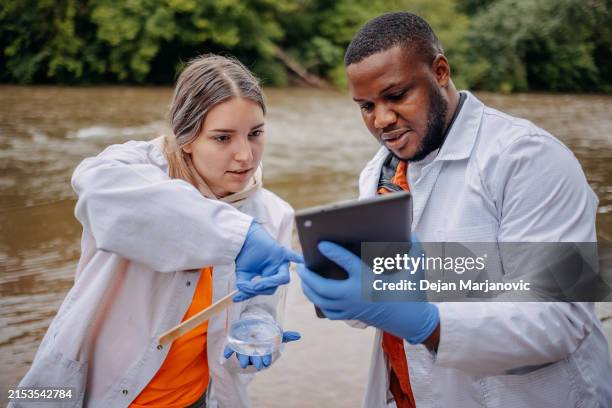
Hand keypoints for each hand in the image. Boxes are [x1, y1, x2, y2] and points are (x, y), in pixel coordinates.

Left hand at [223, 331, 300, 370]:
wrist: (251, 328)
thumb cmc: (265, 335)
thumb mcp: (275, 334)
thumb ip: (286, 336)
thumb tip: (299, 335)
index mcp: (262, 352)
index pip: (265, 357)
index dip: (266, 360)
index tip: (267, 362)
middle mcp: (252, 352)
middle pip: (254, 358)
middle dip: (256, 361)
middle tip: (258, 364)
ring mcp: (242, 350)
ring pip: (243, 355)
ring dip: (243, 359)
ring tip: (244, 362)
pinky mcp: (234, 345)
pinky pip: (229, 349)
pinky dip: (227, 351)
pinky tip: (226, 354)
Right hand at [234, 221, 302, 301]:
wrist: (243, 238)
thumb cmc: (244, 255)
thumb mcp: (242, 274)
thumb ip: (244, 286)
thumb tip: (240, 297)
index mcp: (270, 275)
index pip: (268, 289)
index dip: (255, 293)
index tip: (240, 294)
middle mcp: (277, 269)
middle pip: (276, 286)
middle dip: (263, 288)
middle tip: (253, 286)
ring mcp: (281, 261)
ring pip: (284, 277)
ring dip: (272, 282)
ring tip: (259, 283)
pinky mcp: (281, 252)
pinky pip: (293, 256)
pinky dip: (299, 259)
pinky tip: (303, 262)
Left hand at [297, 238, 438, 344]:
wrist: (412, 321)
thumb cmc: (412, 292)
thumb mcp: (416, 268)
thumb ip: (414, 247)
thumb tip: (410, 231)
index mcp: (370, 281)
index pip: (347, 263)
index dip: (333, 251)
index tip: (321, 243)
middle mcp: (357, 296)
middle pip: (323, 287)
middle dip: (309, 276)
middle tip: (300, 264)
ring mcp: (351, 308)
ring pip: (322, 301)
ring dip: (309, 288)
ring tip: (303, 276)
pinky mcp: (351, 316)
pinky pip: (328, 310)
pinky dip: (318, 300)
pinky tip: (314, 292)